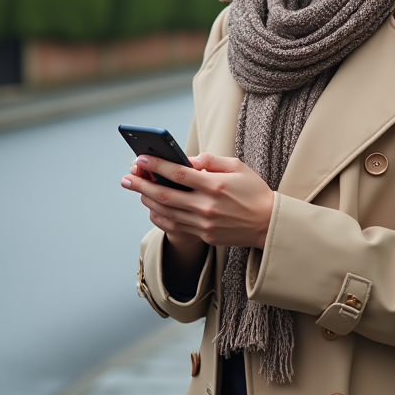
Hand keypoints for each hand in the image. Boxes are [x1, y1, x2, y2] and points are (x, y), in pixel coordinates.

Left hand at [122, 153, 274, 248]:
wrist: (269, 224)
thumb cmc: (253, 191)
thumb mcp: (237, 167)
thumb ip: (210, 160)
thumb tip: (186, 159)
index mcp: (215, 185)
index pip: (178, 173)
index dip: (156, 165)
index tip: (140, 158)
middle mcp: (206, 206)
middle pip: (165, 195)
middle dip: (141, 185)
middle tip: (125, 178)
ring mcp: (204, 224)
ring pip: (166, 212)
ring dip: (147, 200)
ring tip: (136, 190)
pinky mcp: (204, 236)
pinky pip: (175, 226)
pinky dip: (159, 217)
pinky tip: (152, 207)